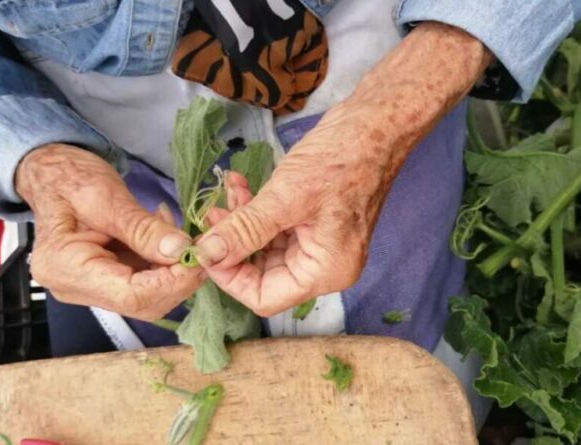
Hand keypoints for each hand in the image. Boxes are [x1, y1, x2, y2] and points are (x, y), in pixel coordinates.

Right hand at [15, 144, 203, 319]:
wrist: (52, 174)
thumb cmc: (70, 178)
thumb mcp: (108, 197)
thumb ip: (144, 228)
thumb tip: (181, 251)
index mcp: (64, 268)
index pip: (130, 296)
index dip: (172, 282)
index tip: (199, 258)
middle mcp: (74, 288)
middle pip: (141, 302)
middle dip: (178, 279)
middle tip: (202, 248)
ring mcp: (89, 288)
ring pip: (147, 295)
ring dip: (174, 270)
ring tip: (186, 238)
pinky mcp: (104, 280)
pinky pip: (143, 282)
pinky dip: (163, 264)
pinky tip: (169, 239)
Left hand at [196, 23, 490, 315]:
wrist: (374, 124)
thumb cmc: (340, 160)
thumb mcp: (286, 197)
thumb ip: (246, 230)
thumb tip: (207, 254)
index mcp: (325, 272)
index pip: (265, 297)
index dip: (230, 278)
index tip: (205, 247)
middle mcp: (324, 267)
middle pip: (263, 275)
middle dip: (233, 245)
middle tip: (212, 215)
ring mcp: (319, 244)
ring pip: (264, 248)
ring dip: (241, 223)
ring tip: (227, 192)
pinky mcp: (313, 223)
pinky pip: (275, 229)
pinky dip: (254, 211)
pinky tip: (240, 185)